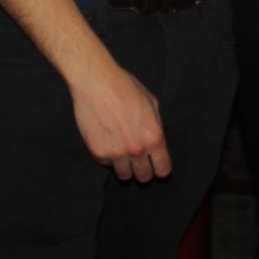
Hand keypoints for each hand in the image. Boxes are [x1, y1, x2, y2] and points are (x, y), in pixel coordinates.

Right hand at [71, 62, 170, 181]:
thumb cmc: (124, 87)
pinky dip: (107, 156)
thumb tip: (156, 142)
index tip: (156, 166)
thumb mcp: (151, 102)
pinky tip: (106, 139)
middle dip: (143, 170)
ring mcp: (116, 153)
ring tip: (121, 150)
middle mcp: (136, 149)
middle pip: (144, 177)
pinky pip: (106, 164)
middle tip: (138, 160)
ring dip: (125, 166)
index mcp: (153, 137)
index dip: (160, 169)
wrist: (95, 82)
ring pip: (124, 176)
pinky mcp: (98, 153)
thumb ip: (156, 126)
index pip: (163, 170)